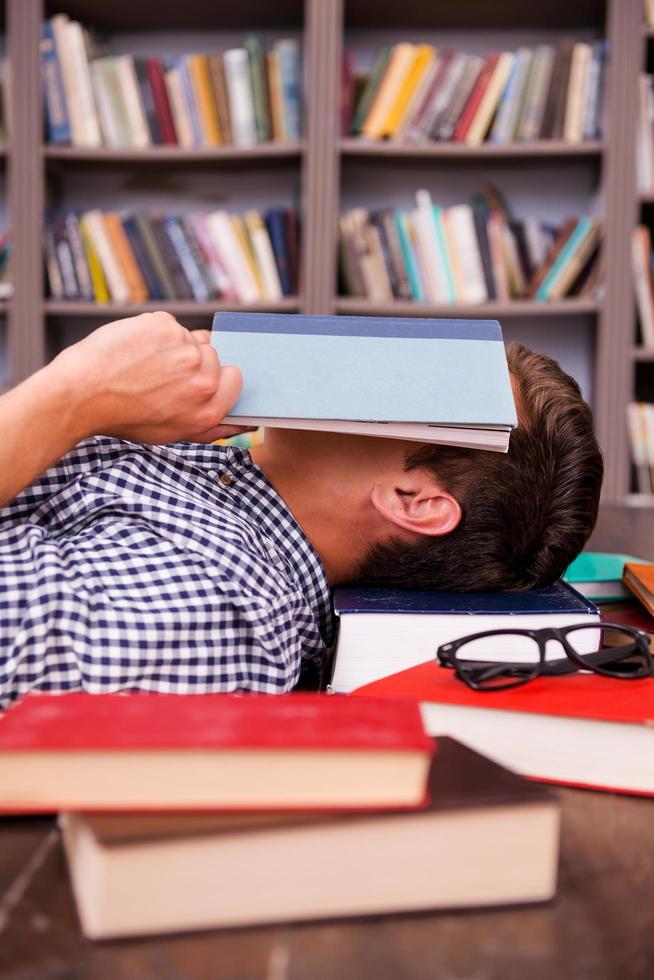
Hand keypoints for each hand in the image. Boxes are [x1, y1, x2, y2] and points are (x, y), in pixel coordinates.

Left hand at [50, 311, 253, 443]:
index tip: (194, 379)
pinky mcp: (165, 327)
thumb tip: (246, 424)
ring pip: (189, 339)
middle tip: (159, 376)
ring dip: (171, 346)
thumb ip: (213, 426)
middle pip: (213, 356)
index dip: (215, 377)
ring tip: (142, 364)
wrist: (80, 395)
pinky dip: (153, 332)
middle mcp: (203, 381)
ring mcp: (185, 351)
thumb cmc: (123, 417)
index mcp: (209, 409)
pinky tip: (134, 349)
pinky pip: (169, 325)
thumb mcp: (173, 434)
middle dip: (192, 362)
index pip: (234, 379)